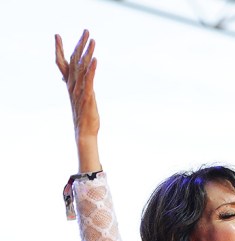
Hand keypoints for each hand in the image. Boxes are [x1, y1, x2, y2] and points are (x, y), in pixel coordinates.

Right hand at [55, 30, 101, 171]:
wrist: (84, 133)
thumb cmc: (84, 117)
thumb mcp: (80, 99)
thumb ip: (78, 89)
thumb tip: (77, 83)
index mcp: (71, 85)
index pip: (63, 63)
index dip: (60, 49)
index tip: (57, 35)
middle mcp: (73, 85)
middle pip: (74, 61)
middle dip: (80, 44)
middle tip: (86, 30)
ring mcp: (80, 91)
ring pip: (82, 68)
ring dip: (87, 53)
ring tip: (92, 40)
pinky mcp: (88, 97)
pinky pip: (89, 81)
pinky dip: (92, 70)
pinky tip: (95, 60)